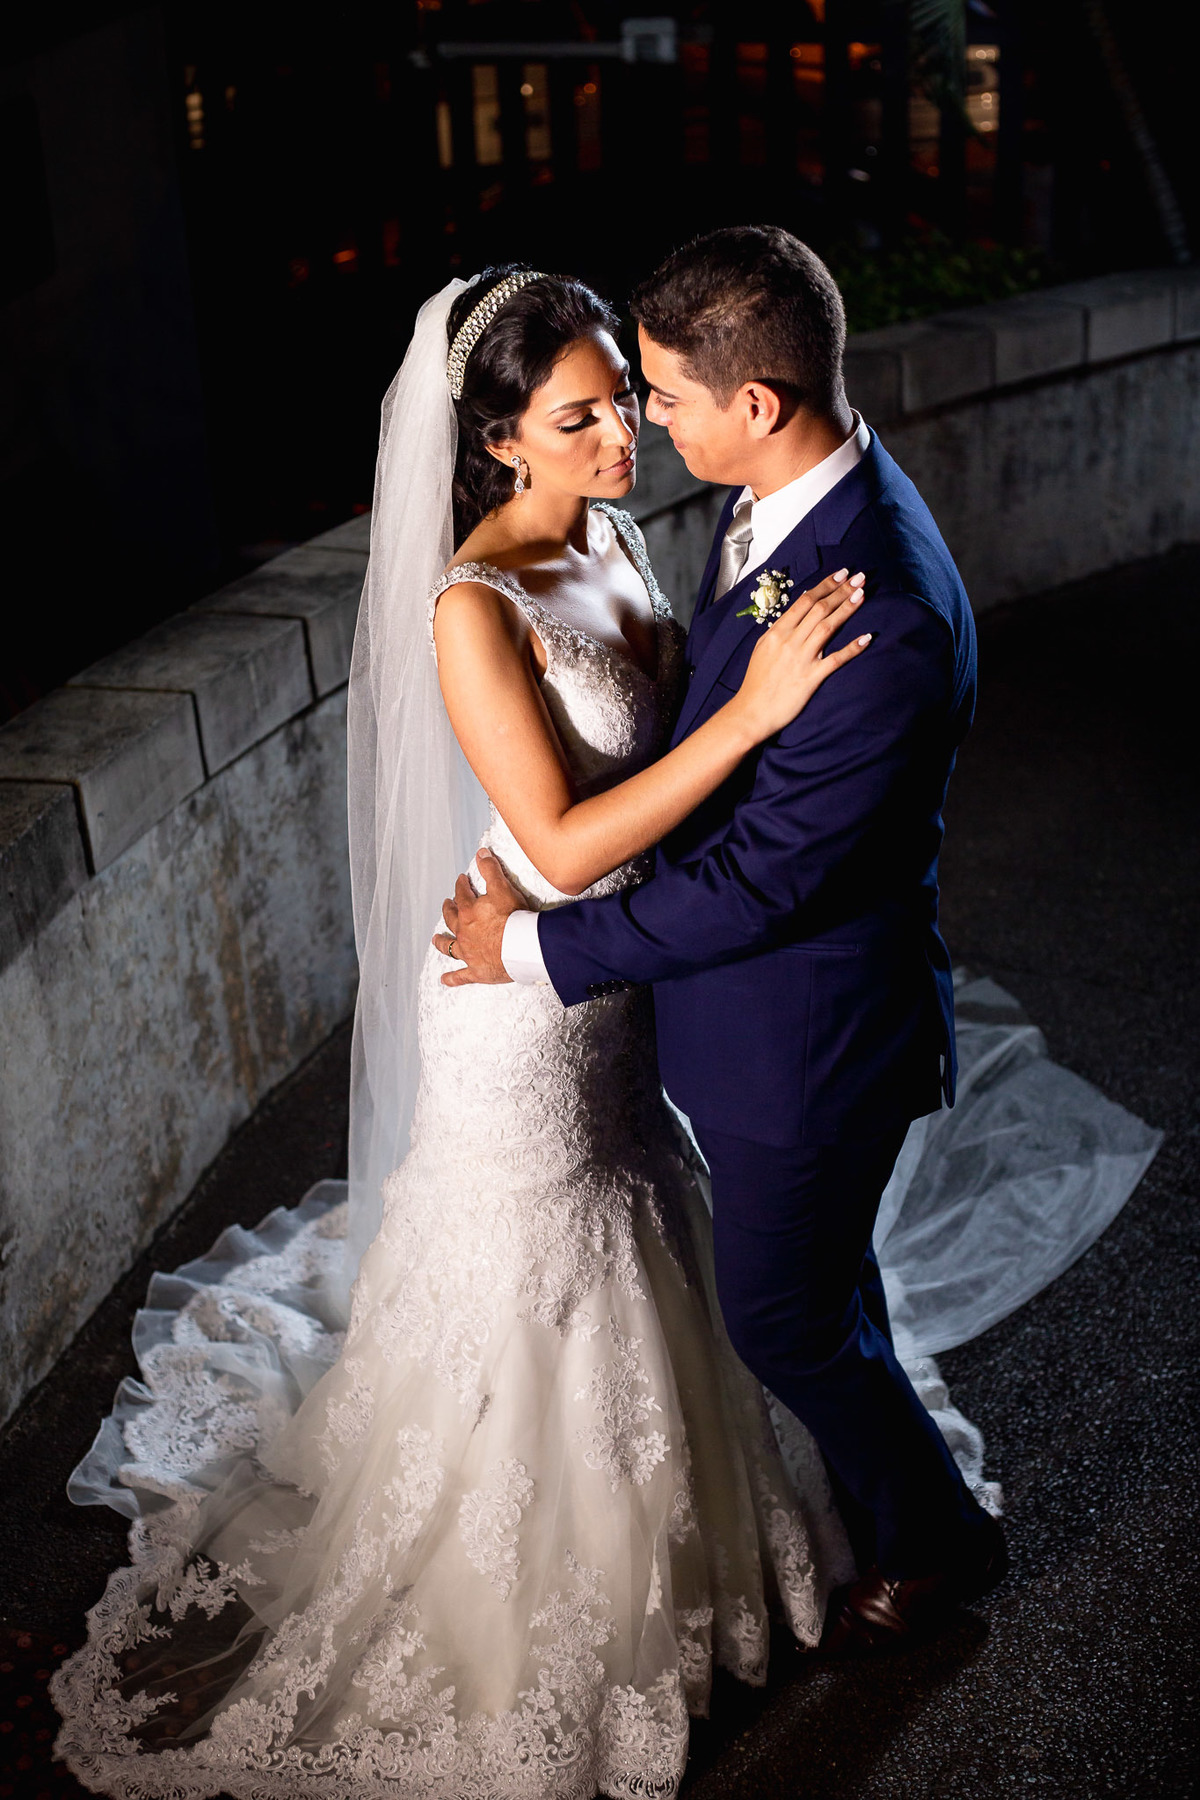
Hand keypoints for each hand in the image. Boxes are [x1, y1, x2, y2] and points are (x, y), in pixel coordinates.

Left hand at [432, 848, 521, 985]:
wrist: (522, 947)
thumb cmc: (514, 918)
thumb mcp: (503, 887)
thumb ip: (490, 869)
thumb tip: (481, 852)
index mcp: (469, 912)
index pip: (461, 895)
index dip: (461, 886)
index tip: (461, 881)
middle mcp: (464, 932)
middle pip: (451, 919)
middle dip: (449, 910)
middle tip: (447, 904)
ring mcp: (468, 953)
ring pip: (449, 947)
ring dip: (442, 943)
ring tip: (436, 939)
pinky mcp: (476, 971)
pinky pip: (461, 976)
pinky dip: (452, 978)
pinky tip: (444, 980)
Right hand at [731, 568, 871, 741]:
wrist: (752, 711)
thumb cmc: (757, 681)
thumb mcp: (762, 648)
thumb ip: (779, 631)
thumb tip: (795, 614)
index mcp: (777, 632)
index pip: (804, 601)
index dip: (825, 585)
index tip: (841, 574)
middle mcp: (790, 641)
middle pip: (819, 609)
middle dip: (841, 591)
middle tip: (859, 578)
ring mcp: (801, 659)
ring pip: (828, 627)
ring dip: (847, 608)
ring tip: (862, 594)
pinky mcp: (811, 678)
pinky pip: (835, 659)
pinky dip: (852, 648)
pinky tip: (867, 637)